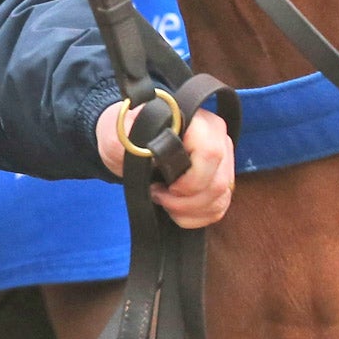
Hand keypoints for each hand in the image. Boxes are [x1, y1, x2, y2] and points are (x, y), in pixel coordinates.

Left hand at [97, 100, 233, 227]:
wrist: (126, 145)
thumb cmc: (124, 134)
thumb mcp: (116, 131)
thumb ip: (126, 133)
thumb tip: (140, 137)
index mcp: (196, 121)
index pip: (210, 152)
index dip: (190, 178)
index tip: (164, 186)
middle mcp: (218, 139)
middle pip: (219, 183)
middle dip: (186, 200)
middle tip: (157, 195)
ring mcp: (222, 162)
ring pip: (220, 198)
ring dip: (189, 210)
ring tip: (162, 200)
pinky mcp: (219, 181)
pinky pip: (218, 208)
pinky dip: (195, 217)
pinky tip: (174, 210)